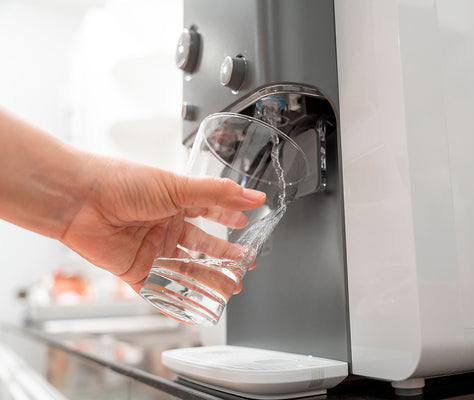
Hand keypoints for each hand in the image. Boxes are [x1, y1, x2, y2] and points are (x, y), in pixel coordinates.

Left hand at [59, 156, 265, 291]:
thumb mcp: (178, 187)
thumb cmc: (123, 184)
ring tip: (230, 289)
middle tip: (245, 266)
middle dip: (224, 257)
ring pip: (187, 270)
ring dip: (208, 280)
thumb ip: (218, 194)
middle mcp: (165, 226)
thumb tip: (253, 196)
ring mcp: (152, 250)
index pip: (210, 212)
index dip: (228, 219)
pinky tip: (195, 311)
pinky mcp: (136, 272)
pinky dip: (177, 303)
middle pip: (202, 246)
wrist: (80, 201)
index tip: (246, 226)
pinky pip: (160, 291)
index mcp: (176, 202)